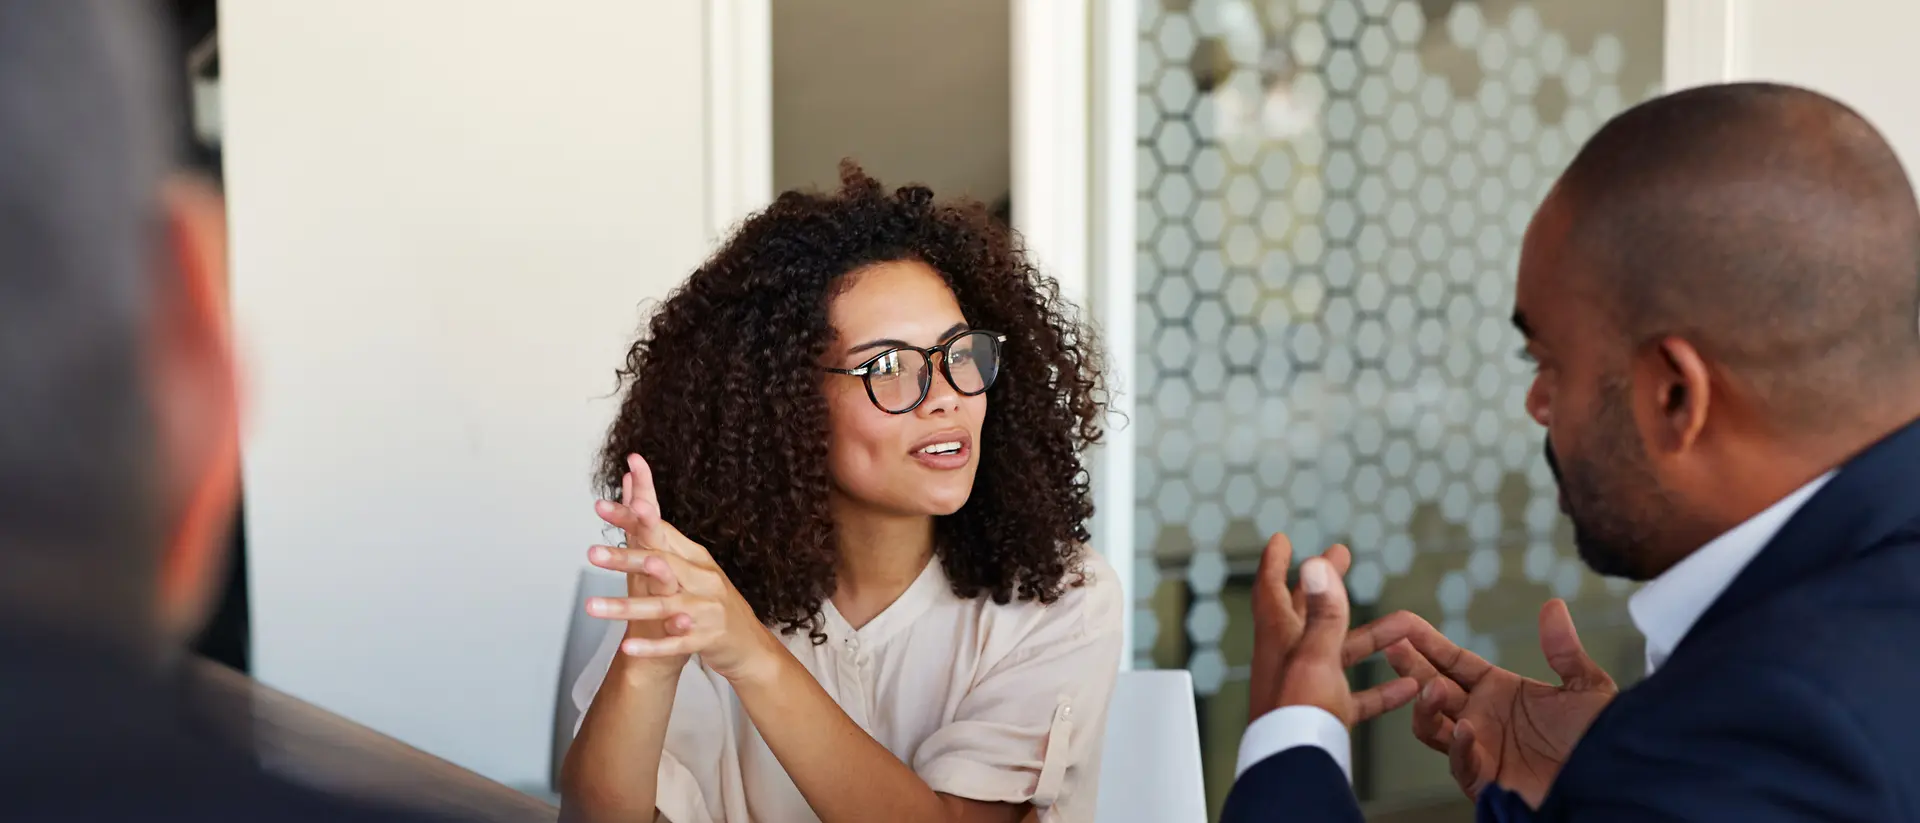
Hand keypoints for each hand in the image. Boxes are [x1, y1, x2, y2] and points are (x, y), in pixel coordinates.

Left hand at [586, 454, 780, 683]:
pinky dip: (652, 646)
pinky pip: (675, 644)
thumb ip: (662, 537)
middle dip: (626, 559)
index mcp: (697, 558)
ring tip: (593, 606)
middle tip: (593, 554)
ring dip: (627, 606)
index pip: (659, 532)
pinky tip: (628, 647)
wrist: (748, 641)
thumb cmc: (713, 599)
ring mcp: (705, 611)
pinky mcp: (705, 640)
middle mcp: (704, 580)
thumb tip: (637, 499)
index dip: (632, 519)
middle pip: (661, 564)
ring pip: (663, 606)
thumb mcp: (693, 565)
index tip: (601, 507)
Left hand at [1249, 532, 1419, 726]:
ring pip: (1342, 652)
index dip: (1275, 562)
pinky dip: (1382, 688)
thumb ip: (1323, 612)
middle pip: (1307, 610)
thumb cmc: (1297, 712)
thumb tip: (1315, 563)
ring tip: (1405, 619)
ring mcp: (1308, 686)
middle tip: (1342, 553)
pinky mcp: (1326, 714)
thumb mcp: (1315, 654)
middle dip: (1325, 582)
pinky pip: (1357, 696)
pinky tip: (1410, 686)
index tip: (1281, 539)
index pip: (1270, 589)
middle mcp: (1290, 657)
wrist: (1295, 767)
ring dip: (1373, 636)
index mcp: (1279, 637)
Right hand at [1365, 600, 1616, 806]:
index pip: (1451, 661)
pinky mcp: (1487, 779)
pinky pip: (1462, 762)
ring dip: (1425, 706)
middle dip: (1409, 666)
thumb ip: (1565, 650)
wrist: (1618, 784)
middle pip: (1430, 686)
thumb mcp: (1587, 688)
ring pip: (1432, 726)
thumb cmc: (1603, 741)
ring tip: (1432, 687)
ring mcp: (1480, 748)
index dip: (1426, 642)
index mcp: (1498, 691)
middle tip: (1393, 644)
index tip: (1402, 623)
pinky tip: (1467, 728)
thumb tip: (1552, 606)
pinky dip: (1460, 746)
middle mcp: (1481, 717)